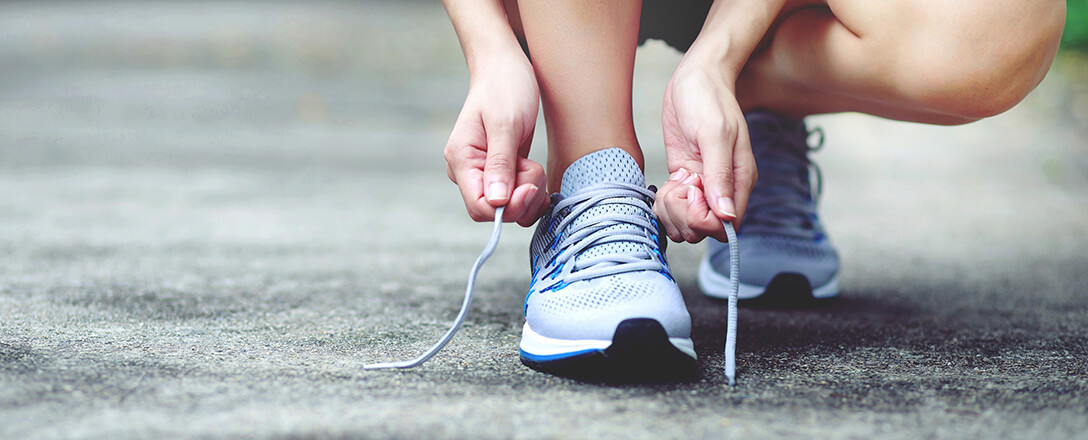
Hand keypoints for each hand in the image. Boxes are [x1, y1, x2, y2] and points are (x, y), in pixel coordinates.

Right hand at [444, 55, 547, 226]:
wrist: (506, 68)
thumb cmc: (504, 87)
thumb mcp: (505, 123)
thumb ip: (500, 163)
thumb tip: (497, 202)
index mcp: (461, 160)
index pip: (479, 207)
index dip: (507, 207)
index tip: (529, 186)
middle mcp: (469, 172)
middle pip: (496, 212)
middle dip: (522, 198)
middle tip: (533, 167)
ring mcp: (485, 174)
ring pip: (510, 208)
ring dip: (530, 194)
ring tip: (533, 164)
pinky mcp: (501, 173)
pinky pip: (517, 199)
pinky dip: (532, 191)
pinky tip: (535, 171)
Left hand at [655, 59, 756, 242]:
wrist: (694, 78)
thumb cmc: (708, 99)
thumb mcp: (714, 133)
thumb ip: (719, 175)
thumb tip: (725, 215)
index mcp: (740, 181)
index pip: (725, 226)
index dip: (702, 218)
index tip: (692, 189)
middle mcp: (723, 189)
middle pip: (702, 230)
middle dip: (683, 214)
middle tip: (680, 183)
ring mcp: (702, 187)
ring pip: (685, 224)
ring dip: (671, 210)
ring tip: (673, 182)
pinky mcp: (684, 181)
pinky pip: (673, 209)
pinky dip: (665, 203)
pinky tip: (668, 182)